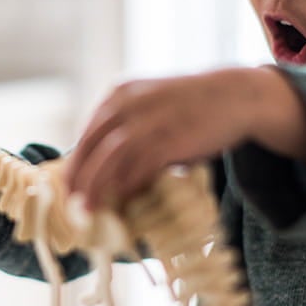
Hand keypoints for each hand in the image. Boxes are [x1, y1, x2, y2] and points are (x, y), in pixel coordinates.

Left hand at [66, 66, 305, 209]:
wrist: (236, 96)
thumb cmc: (192, 108)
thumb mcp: (151, 106)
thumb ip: (128, 131)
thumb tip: (104, 172)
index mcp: (119, 94)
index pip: (87, 133)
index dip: (75, 164)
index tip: (69, 190)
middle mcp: (129, 102)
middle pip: (91, 146)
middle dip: (79, 179)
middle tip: (73, 206)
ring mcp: (150, 119)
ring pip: (110, 158)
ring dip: (97, 187)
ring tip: (89, 211)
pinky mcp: (170, 137)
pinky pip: (140, 167)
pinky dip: (129, 188)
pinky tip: (126, 203)